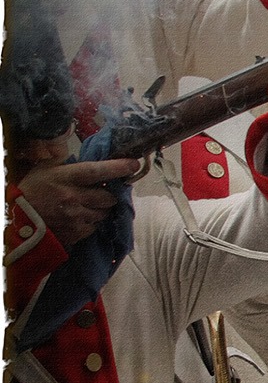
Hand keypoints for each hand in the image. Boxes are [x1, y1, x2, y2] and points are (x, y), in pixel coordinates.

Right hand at [17, 158, 142, 247]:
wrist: (17, 221)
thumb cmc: (31, 191)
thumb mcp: (43, 169)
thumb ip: (62, 159)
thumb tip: (79, 149)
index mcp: (66, 178)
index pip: (97, 171)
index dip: (118, 167)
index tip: (133, 164)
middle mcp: (73, 197)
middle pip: (108, 197)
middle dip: (109, 195)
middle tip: (101, 193)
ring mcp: (75, 216)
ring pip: (104, 212)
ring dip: (100, 209)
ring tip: (87, 206)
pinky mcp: (76, 232)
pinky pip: (94, 227)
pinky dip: (91, 222)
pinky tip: (79, 218)